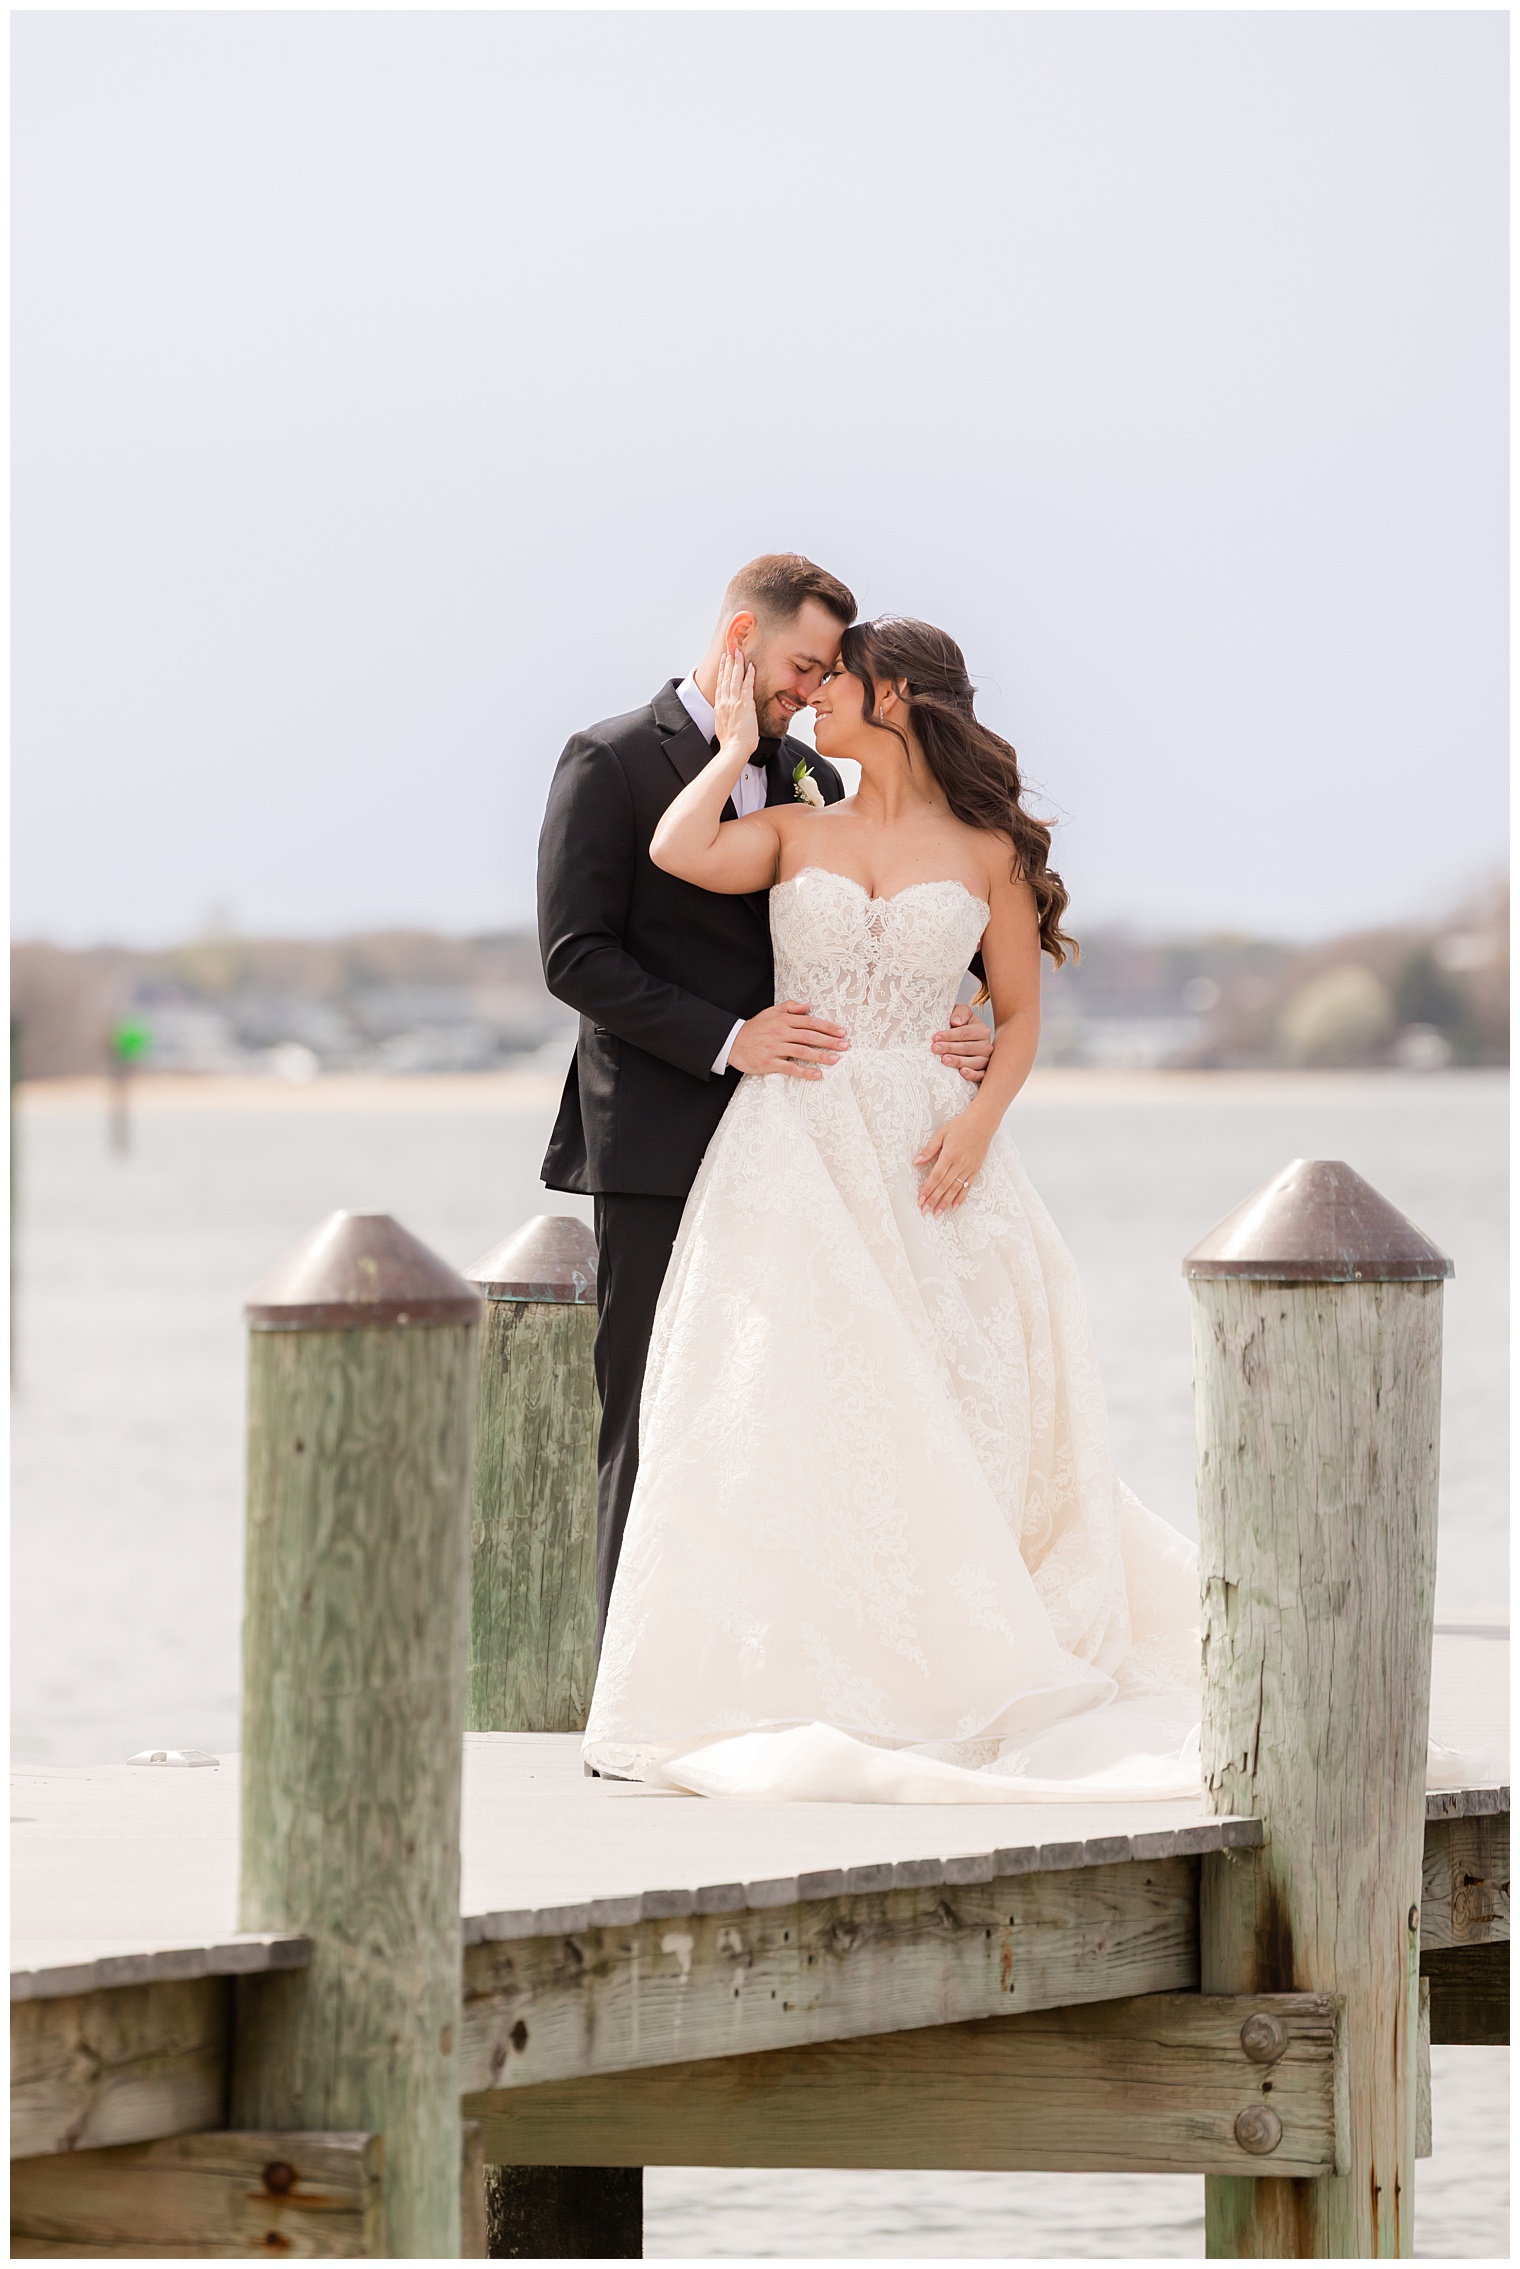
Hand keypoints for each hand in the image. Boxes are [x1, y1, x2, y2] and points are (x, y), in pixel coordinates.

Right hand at [714, 647, 759, 764]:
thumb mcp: (724, 729)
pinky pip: (747, 686)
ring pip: (734, 678)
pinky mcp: (744, 704)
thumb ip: (727, 720)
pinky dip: (749, 675)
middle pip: (726, 678)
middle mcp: (725, 702)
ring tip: (738, 653)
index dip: (722, 673)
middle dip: (728, 663)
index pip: (720, 686)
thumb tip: (731, 720)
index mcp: (720, 708)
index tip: (723, 663)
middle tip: (730, 651)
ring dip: (737, 664)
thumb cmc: (731, 744)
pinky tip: (751, 666)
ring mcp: (734, 702)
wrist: (733, 749)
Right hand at [729, 1001, 847, 1079]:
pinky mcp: (769, 1063)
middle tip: (845, 1046)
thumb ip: (789, 1008)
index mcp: (783, 1021)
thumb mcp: (770, 1012)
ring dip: (821, 1056)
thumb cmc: (754, 1028)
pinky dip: (805, 1072)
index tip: (841, 1032)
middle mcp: (780, 1033)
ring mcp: (775, 1048)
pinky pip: (790, 1068)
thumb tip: (807, 1006)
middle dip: (829, 1041)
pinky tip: (818, 1075)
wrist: (732, 1042)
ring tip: (836, 1059)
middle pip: (810, 1036)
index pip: (810, 1022)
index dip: (827, 1027)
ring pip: (802, 1052)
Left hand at [914, 1107, 991, 1215]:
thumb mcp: (942, 1133)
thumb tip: (916, 1161)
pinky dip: (961, 1198)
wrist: (983, 1122)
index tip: (920, 1199)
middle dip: (933, 1200)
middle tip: (925, 1211)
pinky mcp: (976, 1169)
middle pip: (944, 1186)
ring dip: (945, 1202)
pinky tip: (954, 1207)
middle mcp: (960, 1163)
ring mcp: (969, 1168)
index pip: (936, 1176)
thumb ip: (929, 1149)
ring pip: (955, 1189)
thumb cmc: (961, 1125)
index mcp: (950, 1154)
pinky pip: (967, 1186)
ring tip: (937, 1213)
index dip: (928, 1189)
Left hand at [931, 1002, 991, 1083]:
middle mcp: (986, 1045)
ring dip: (958, 1061)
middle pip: (968, 1048)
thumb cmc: (960, 1025)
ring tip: (944, 1059)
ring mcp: (986, 1060)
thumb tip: (956, 1022)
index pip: (965, 1033)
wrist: (963, 1040)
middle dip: (950, 1048)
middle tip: (935, 1048)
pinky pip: (981, 1075)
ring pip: (975, 1062)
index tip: (936, 1037)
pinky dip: (972, 1075)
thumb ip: (960, 1013)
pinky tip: (962, 1073)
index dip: (950, 1035)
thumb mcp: (961, 1013)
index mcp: (982, 1030)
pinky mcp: (983, 1072)